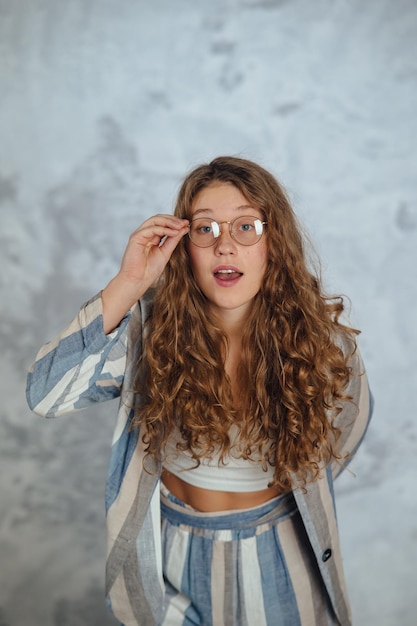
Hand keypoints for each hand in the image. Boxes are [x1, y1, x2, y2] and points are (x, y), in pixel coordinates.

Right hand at [102, 215, 188, 332]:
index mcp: (151, 237)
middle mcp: (145, 234)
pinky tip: (173, 232)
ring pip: (155, 220)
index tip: (187, 224)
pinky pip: (151, 229)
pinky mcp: (135, 237)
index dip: (175, 223)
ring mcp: (139, 234)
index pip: (163, 224)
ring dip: (169, 222)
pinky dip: (164, 229)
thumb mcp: (166, 252)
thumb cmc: (149, 270)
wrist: (138, 281)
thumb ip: (173, 240)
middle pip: (159, 219)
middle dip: (173, 220)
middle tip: (185, 223)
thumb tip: (184, 228)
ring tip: (180, 226)